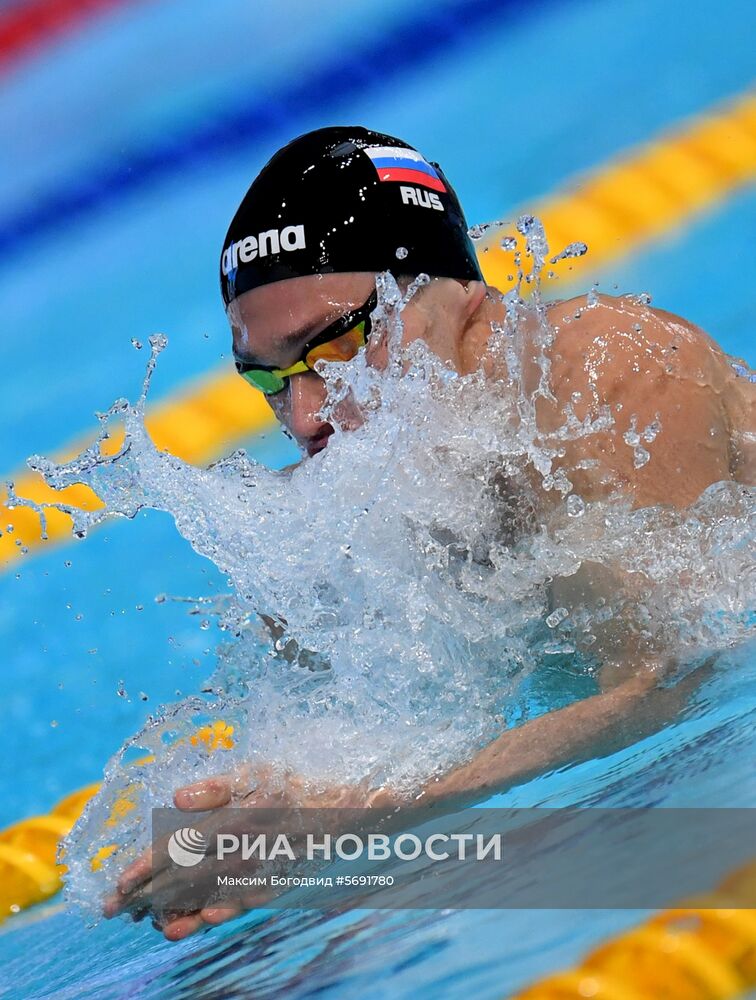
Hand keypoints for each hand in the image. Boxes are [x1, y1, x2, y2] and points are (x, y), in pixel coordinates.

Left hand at [104, 767, 395, 940]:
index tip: (118, 881)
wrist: (353, 807)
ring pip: (209, 896)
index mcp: (237, 814)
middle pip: (187, 876)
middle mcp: (246, 848)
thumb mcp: (259, 770)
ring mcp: (262, 870)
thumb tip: (178, 797)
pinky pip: (239, 905)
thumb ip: (218, 785)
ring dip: (176, 909)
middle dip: (149, 893)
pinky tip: (192, 923)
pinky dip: (212, 916)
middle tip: (118, 908)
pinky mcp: (276, 883)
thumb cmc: (299, 783)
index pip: (180, 845)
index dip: (146, 864)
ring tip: (149, 923)